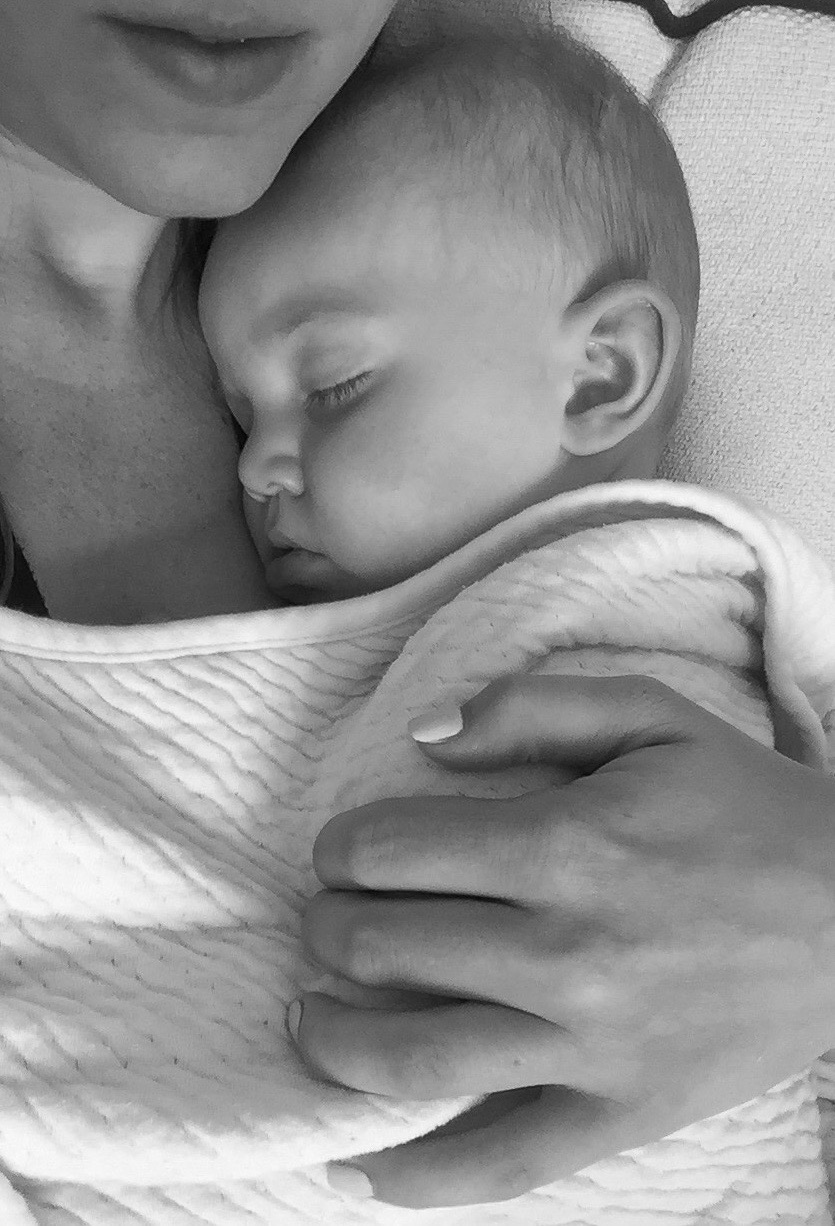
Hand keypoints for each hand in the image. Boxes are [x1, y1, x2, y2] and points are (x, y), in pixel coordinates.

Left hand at [291, 675, 834, 1207]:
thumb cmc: (746, 805)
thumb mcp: (651, 715)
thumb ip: (531, 707)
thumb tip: (423, 736)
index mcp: (566, 845)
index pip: (388, 853)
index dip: (342, 848)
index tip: (346, 851)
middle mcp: (567, 952)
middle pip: (381, 950)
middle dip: (328, 930)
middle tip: (332, 919)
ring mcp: (594, 1046)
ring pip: (412, 1062)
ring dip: (331, 1038)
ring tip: (309, 1011)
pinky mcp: (623, 1113)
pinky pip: (503, 1166)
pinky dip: (418, 1177)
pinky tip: (358, 1168)